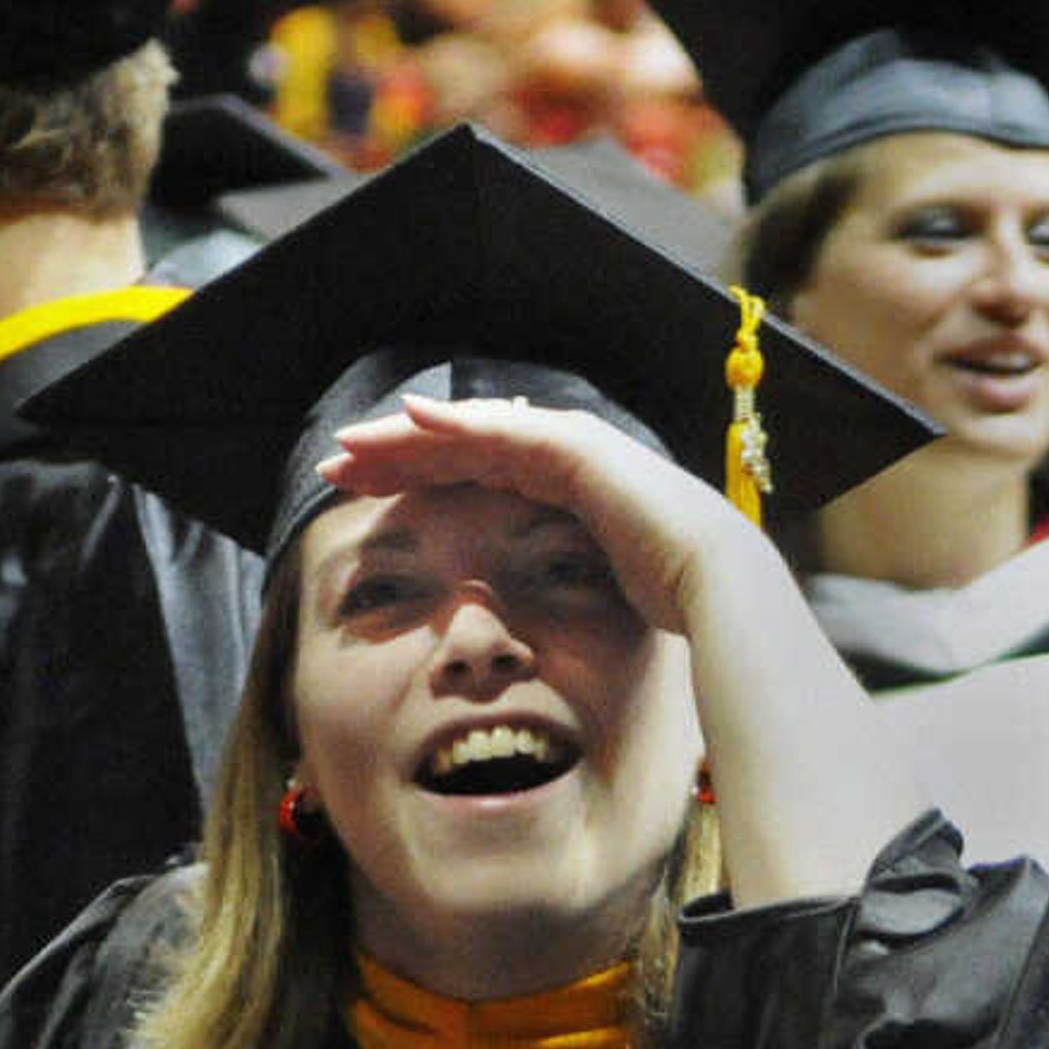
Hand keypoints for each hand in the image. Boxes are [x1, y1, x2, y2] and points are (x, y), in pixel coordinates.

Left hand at [317, 394, 772, 639]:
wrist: (713, 587)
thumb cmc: (661, 601)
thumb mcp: (585, 592)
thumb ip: (546, 587)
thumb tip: (506, 626)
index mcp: (557, 488)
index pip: (469, 475)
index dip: (412, 479)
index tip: (361, 494)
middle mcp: (559, 456)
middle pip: (458, 448)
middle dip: (394, 454)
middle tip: (336, 466)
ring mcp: (568, 445)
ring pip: (468, 432)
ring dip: (405, 437)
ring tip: (350, 445)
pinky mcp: (575, 448)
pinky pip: (501, 431)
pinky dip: (453, 424)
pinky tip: (408, 423)